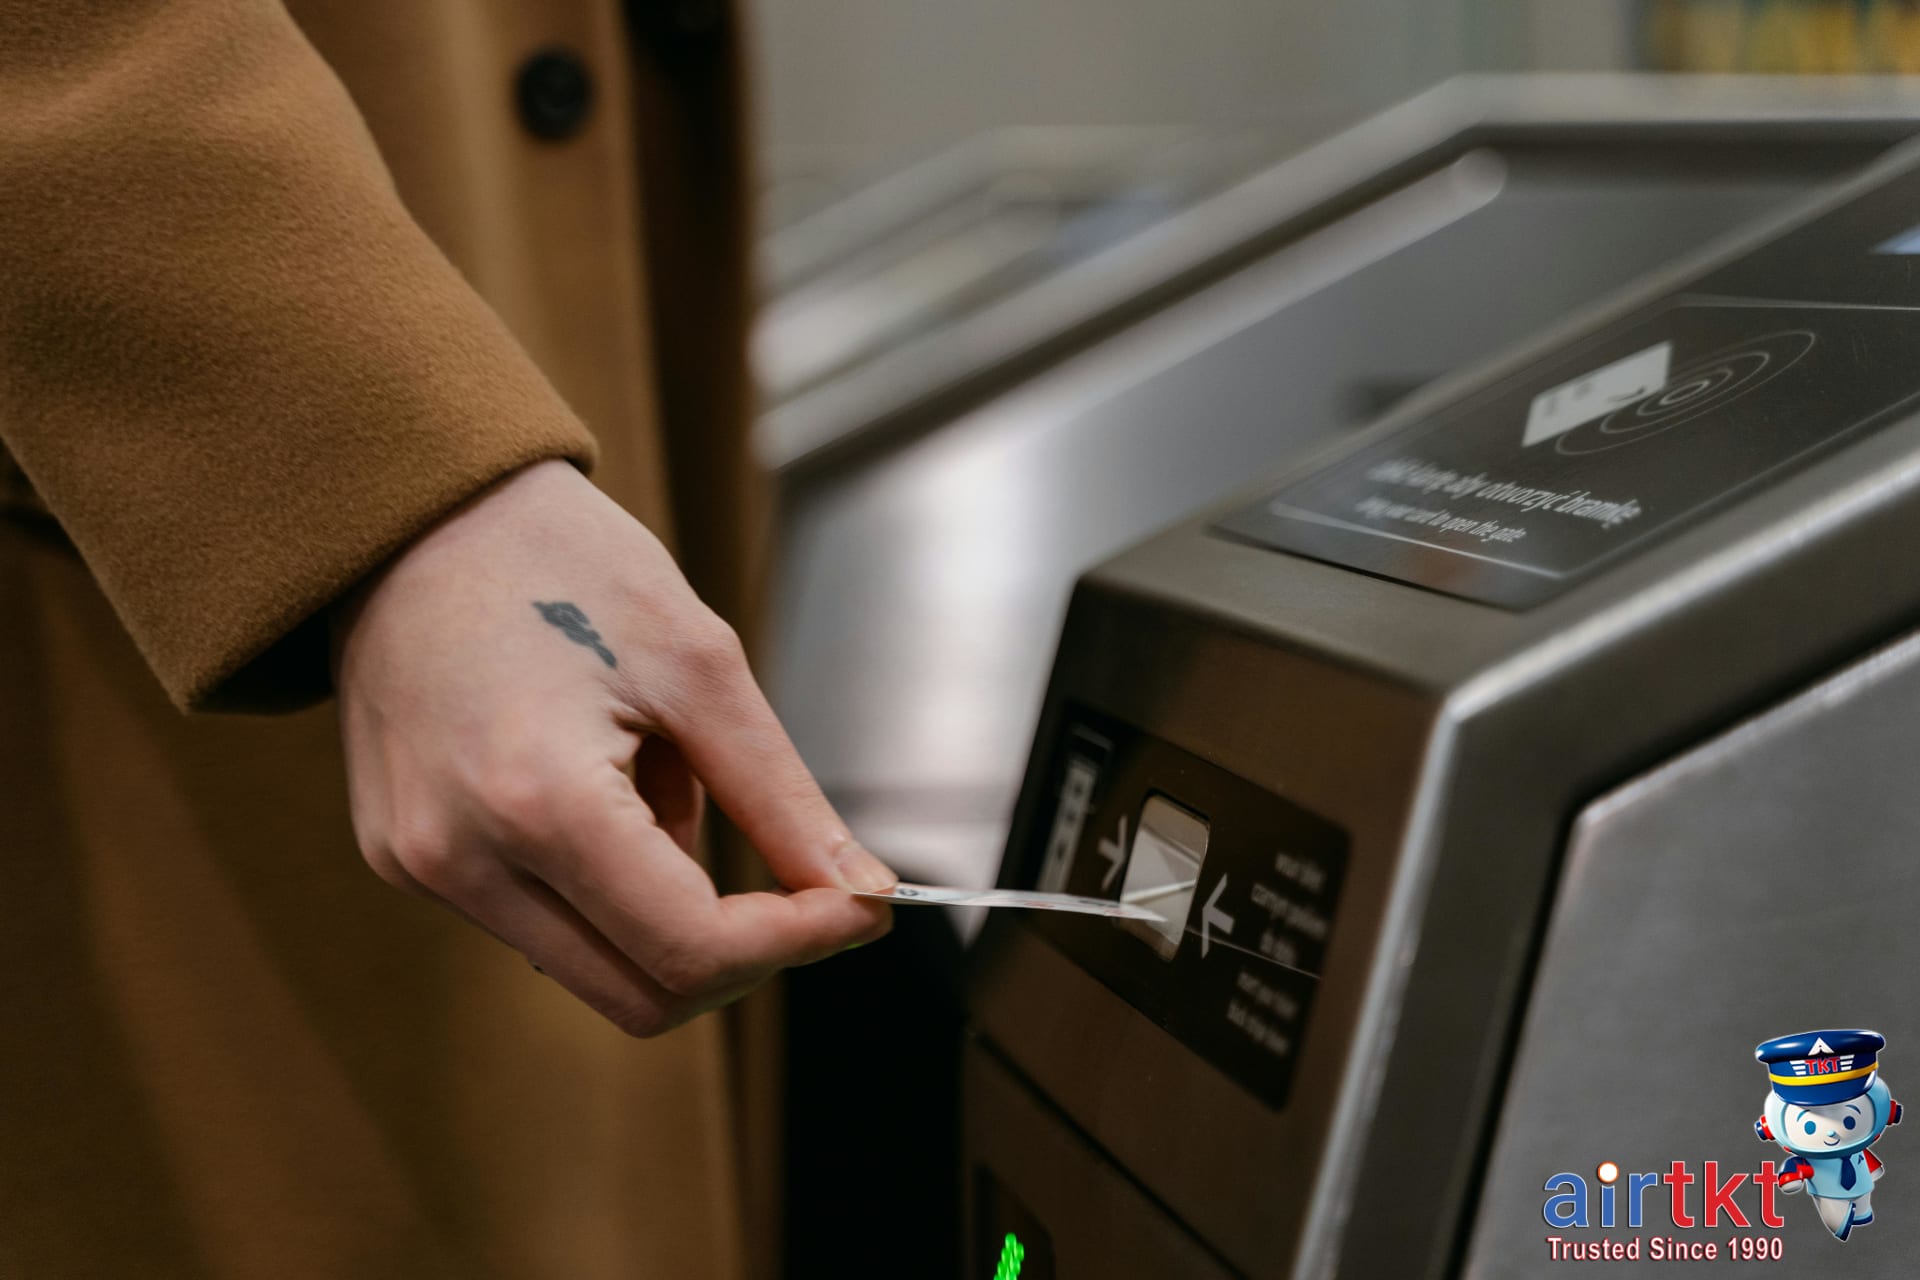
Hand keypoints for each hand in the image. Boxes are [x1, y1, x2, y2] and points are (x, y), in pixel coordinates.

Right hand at [330, 459, 894, 1035]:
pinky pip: (536, 922)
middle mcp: (459, 859)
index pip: (692, 950)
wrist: (416, 510)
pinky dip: (604, 885)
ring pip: (592, 967)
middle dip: (740, 951)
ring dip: (667, 913)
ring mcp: (419, 868)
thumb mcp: (699, 664)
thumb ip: (780, 799)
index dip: (796, 940)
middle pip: (641, 995)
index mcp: (539, 802)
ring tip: (661, 776)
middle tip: (795, 877)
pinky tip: (604, 781)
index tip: (857, 904)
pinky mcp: (403, 859)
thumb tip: (860, 893)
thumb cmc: (561, 559)